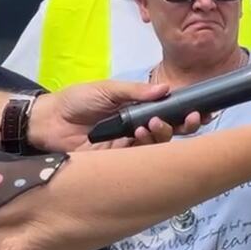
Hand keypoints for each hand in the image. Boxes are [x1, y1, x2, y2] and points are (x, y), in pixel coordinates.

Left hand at [28, 80, 202, 151]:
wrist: (48, 121)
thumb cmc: (77, 100)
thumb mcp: (108, 89)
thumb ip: (136, 92)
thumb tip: (166, 89)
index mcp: (139, 109)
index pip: (170, 111)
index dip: (187, 111)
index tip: (202, 109)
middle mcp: (139, 128)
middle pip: (172, 130)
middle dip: (186, 124)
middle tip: (191, 118)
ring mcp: (130, 145)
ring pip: (160, 144)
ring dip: (164, 132)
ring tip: (155, 123)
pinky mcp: (119, 160)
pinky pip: (141, 157)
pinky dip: (146, 144)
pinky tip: (140, 133)